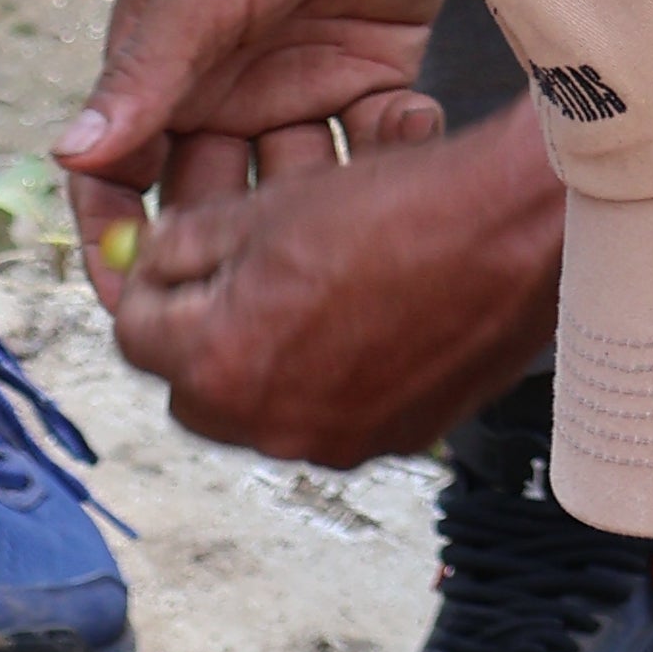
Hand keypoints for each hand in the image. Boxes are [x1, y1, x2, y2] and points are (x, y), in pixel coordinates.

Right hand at [57, 0, 447, 273]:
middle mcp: (224, 86)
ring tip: (350, 203)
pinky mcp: (371, 70)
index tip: (137, 308)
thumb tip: (69, 158)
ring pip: (296, 184)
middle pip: (211, 197)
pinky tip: (406, 120)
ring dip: (319, 202)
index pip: (122, 175)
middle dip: (231, 241)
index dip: (118, 242)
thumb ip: (145, 79)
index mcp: (162, 66)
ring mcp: (298, 81)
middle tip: (269, 274)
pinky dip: (388, 149)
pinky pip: (371, 145)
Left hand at [94, 99, 563, 461]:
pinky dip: (322, 377)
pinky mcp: (389, 443)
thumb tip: (149, 263)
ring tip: (300, 298)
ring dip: (258, 361)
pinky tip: (356, 321)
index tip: (170, 257)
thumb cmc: (399, 208)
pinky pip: (324, 417)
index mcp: (221, 362)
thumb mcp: (268, 208)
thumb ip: (186, 244)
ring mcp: (332, 441)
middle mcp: (270, 424)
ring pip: (257, 410)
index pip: (134, 334)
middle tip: (228, 280)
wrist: (519, 233)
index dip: (146, 286)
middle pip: (190, 391)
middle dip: (195, 337)